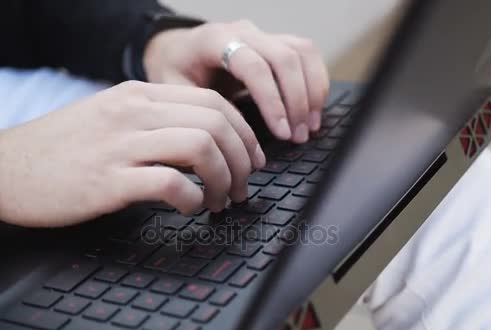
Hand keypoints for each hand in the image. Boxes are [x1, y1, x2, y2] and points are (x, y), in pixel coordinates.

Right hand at [0, 81, 264, 226]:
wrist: (4, 168)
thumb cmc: (59, 148)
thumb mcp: (110, 118)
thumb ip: (154, 121)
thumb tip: (203, 141)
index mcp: (137, 95)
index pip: (212, 102)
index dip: (244, 132)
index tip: (251, 158)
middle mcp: (133, 113)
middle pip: (216, 122)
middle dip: (242, 158)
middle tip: (242, 185)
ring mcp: (121, 145)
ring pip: (201, 147)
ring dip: (223, 178)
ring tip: (220, 199)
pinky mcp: (109, 181)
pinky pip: (171, 183)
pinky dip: (192, 198)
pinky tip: (189, 208)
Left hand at [144, 20, 329, 143]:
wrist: (177, 50)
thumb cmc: (175, 71)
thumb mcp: (174, 91)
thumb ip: (203, 109)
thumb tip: (237, 135)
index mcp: (214, 40)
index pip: (254, 66)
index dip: (272, 100)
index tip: (281, 132)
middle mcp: (243, 31)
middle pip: (284, 57)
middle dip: (297, 101)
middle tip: (298, 136)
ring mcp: (262, 34)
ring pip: (302, 52)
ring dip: (312, 92)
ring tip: (310, 127)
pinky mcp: (276, 42)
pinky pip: (306, 54)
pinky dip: (316, 81)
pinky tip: (314, 109)